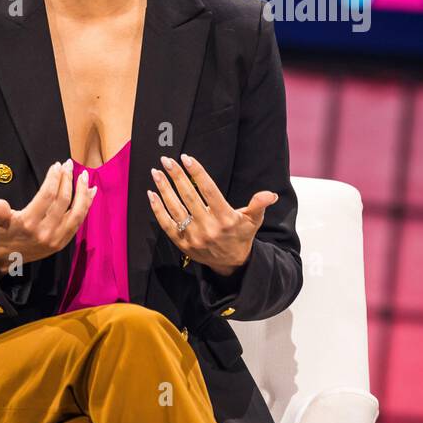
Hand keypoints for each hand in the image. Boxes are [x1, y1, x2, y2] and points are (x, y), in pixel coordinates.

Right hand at [0, 160, 93, 275]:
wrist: (6, 258)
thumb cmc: (1, 234)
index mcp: (28, 224)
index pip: (47, 196)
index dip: (54, 178)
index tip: (56, 165)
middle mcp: (45, 232)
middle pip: (63, 201)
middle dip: (67, 180)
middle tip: (68, 164)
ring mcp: (57, 238)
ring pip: (77, 212)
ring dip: (82, 192)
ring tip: (83, 175)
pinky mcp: (63, 242)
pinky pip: (79, 221)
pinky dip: (86, 205)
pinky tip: (90, 191)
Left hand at [147, 153, 277, 275]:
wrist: (231, 264)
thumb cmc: (241, 236)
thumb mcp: (254, 220)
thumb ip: (259, 205)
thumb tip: (270, 194)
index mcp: (226, 219)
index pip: (209, 191)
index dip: (197, 173)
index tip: (186, 158)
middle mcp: (208, 227)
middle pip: (189, 197)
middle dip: (176, 176)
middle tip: (167, 160)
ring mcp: (193, 237)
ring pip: (175, 209)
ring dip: (164, 189)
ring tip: (156, 172)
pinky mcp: (182, 244)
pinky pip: (166, 224)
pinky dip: (158, 209)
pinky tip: (152, 194)